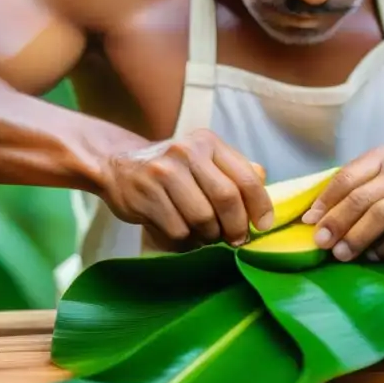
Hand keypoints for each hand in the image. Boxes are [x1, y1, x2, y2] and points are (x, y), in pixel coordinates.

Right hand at [100, 129, 272, 249]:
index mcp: (208, 142)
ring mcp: (163, 171)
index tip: (263, 226)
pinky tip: (183, 233)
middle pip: (226, 199)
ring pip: (202, 218)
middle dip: (236, 226)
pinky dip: (186, 240)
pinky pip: (178, 230)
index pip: (246, 177)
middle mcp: (186, 151)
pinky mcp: (145, 194)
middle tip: (236, 239)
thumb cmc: (173, 169)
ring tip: (206, 233)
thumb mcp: (204, 159)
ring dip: (209, 235)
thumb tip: (264, 183)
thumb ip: (235, 169)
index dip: (260, 206)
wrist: (118, 166)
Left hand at [300, 146, 383, 261]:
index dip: (326, 201)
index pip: (348, 176)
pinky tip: (376, 256)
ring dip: (358, 236)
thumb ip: (360, 186)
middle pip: (361, 197)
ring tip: (342, 254)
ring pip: (383, 214)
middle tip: (320, 243)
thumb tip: (318, 216)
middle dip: (336, 222)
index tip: (309, 221)